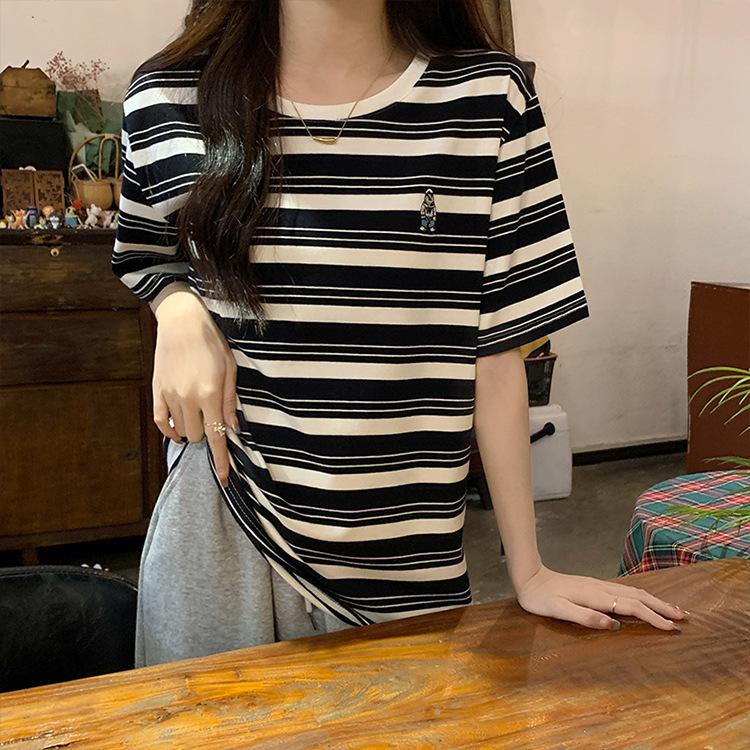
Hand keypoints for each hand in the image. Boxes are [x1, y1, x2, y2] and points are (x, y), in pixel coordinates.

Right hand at [151, 287, 239, 486]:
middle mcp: (188, 399)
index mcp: (210, 394)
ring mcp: (169, 396)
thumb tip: (232, 428)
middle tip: (213, 417)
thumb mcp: (230, 369)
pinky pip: (162, 423)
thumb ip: (230, 401)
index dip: (220, 460)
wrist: (181, 321)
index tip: (223, 478)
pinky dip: (170, 430)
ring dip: (191, 430)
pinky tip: (178, 428)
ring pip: (181, 431)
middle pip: (197, 437)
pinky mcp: (157, 391)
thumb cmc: (211, 343)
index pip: (216, 436)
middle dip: (207, 434)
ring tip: (198, 412)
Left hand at [515, 565, 689, 631]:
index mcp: (595, 596)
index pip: (631, 607)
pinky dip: (641, 596)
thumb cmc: (541, 598)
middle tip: (684, 617)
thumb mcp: (558, 610)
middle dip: (662, 607)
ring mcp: (599, 585)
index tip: (672, 628)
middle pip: (638, 596)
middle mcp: (601, 588)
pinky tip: (645, 600)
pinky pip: (625, 591)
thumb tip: (613, 624)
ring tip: (672, 609)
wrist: (529, 577)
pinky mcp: (595, 585)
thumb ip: (585, 617)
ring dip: (654, 600)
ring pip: (633, 591)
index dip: (652, 617)